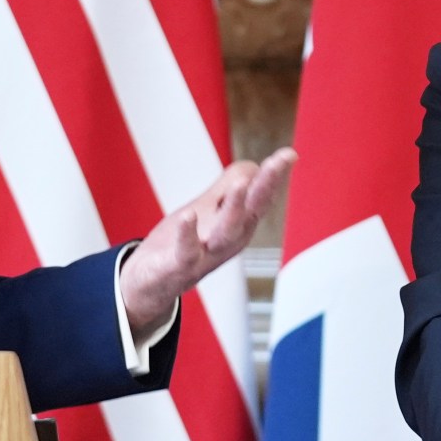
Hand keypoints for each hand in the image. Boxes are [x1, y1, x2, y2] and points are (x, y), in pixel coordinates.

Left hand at [117, 149, 295, 330]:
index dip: (275, 176)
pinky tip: (188, 216)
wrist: (150, 285)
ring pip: (225, 232)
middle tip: (278, 162)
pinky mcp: (178, 266)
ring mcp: (206, 255)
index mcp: (238, 226)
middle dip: (266, 186)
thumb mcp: (209, 212)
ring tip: (240, 184)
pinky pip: (186, 252)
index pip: (261, 197)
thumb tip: (254, 165)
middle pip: (252, 211)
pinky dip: (187, 235)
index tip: (289, 154)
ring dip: (234, 208)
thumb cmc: (183, 246)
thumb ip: (229, 188)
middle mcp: (228, 241)